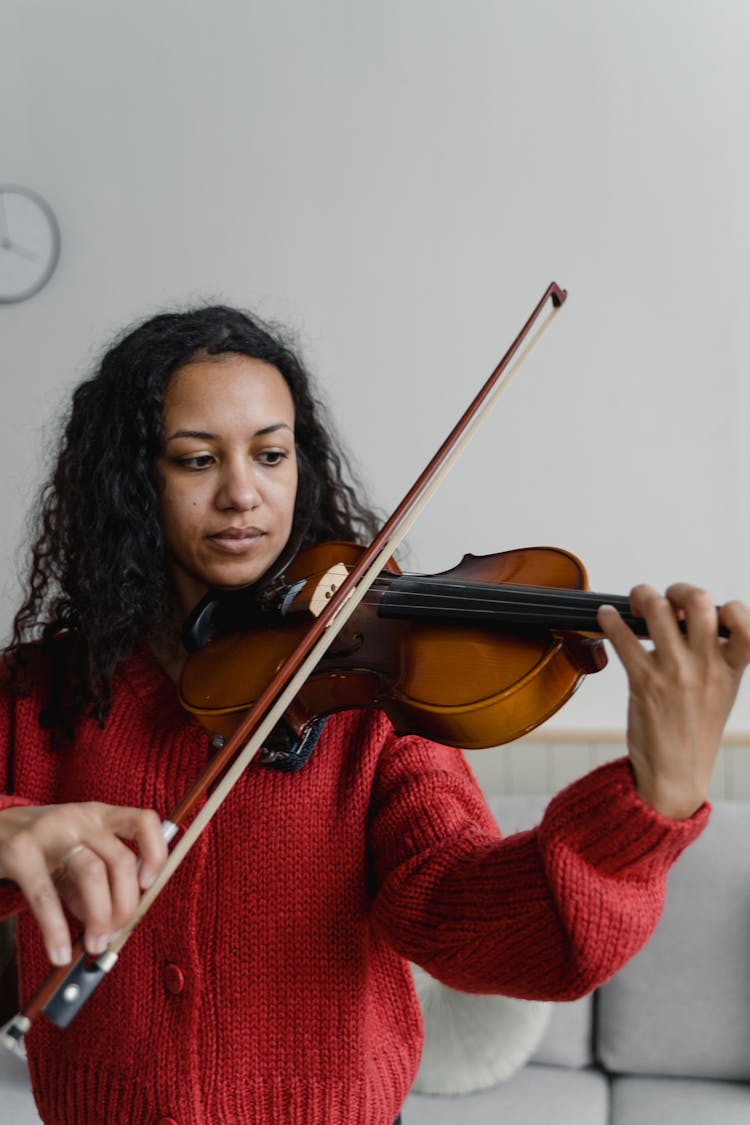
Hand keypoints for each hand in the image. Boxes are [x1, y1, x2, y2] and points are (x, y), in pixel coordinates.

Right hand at [0, 802, 167, 965]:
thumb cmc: (43, 847)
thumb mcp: (75, 856)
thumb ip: (97, 884)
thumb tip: (115, 925)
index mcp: (100, 815)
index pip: (144, 821)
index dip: (155, 853)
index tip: (149, 885)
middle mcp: (80, 818)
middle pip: (120, 859)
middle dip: (125, 904)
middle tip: (116, 933)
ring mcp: (50, 832)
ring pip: (91, 873)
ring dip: (99, 916)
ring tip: (94, 944)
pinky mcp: (20, 852)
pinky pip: (45, 896)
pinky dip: (56, 931)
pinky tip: (59, 953)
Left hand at [597, 584, 749, 818]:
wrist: (675, 775)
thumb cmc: (694, 730)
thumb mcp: (721, 691)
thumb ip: (716, 655)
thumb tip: (693, 614)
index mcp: (730, 668)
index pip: (746, 623)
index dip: (732, 608)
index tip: (714, 610)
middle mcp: (705, 666)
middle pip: (698, 601)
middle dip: (678, 589)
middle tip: (665, 598)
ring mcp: (674, 673)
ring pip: (657, 610)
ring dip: (642, 595)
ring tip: (636, 601)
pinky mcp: (644, 682)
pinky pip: (623, 637)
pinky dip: (610, 619)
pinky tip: (606, 616)